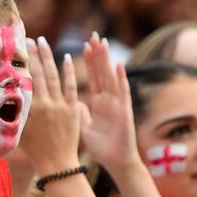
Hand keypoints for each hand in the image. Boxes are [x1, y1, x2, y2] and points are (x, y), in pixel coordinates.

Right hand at [20, 36, 80, 175]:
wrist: (57, 163)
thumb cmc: (35, 150)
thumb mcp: (19, 129)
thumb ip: (15, 110)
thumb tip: (5, 93)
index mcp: (32, 108)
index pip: (27, 78)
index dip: (23, 61)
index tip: (19, 48)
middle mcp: (46, 103)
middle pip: (39, 72)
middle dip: (34, 53)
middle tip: (29, 38)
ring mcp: (61, 105)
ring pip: (54, 75)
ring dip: (49, 57)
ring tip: (44, 42)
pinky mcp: (73, 109)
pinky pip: (70, 87)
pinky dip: (68, 72)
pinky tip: (65, 58)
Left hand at [80, 32, 140, 172]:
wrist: (116, 162)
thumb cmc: (102, 147)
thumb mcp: (85, 126)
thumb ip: (80, 112)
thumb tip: (71, 101)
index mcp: (99, 102)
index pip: (93, 77)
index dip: (89, 62)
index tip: (83, 45)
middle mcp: (109, 99)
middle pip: (102, 72)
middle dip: (98, 54)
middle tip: (93, 35)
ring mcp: (117, 104)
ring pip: (111, 77)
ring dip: (107, 60)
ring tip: (103, 42)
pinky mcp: (124, 111)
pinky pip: (122, 93)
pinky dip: (121, 79)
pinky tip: (119, 65)